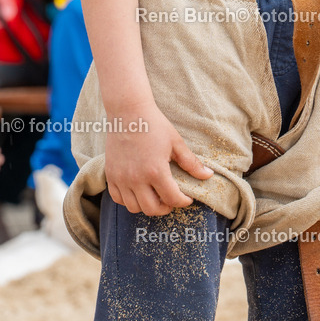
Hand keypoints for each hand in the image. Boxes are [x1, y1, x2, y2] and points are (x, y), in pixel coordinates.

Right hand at [104, 99, 213, 216]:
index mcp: (156, 171)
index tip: (187, 198)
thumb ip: (191, 162)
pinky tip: (138, 190)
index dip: (183, 202)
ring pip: (134, 207)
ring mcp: (121, 178)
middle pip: (152, 209)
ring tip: (155, 195)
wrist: (128, 111)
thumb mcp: (176, 142)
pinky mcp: (110, 174)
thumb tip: (208, 175)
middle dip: (165, 208)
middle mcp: (136, 178)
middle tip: (171, 199)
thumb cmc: (154, 124)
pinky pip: (118, 198)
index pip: (172, 199)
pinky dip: (129, 199)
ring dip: (147, 205)